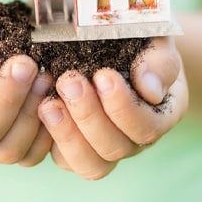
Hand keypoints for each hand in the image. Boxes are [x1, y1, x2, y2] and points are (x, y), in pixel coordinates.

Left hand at [38, 37, 187, 179]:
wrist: (121, 39)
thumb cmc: (141, 37)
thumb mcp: (156, 39)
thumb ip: (159, 60)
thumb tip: (150, 89)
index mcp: (161, 113)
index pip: (147, 127)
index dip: (123, 107)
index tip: (103, 74)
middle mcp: (136, 138)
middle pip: (116, 148)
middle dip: (89, 116)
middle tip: (69, 82)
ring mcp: (106, 146)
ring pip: (90, 164)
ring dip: (67, 135)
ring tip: (48, 104)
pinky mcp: (77, 147)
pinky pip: (65, 159)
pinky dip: (50, 139)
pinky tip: (40, 108)